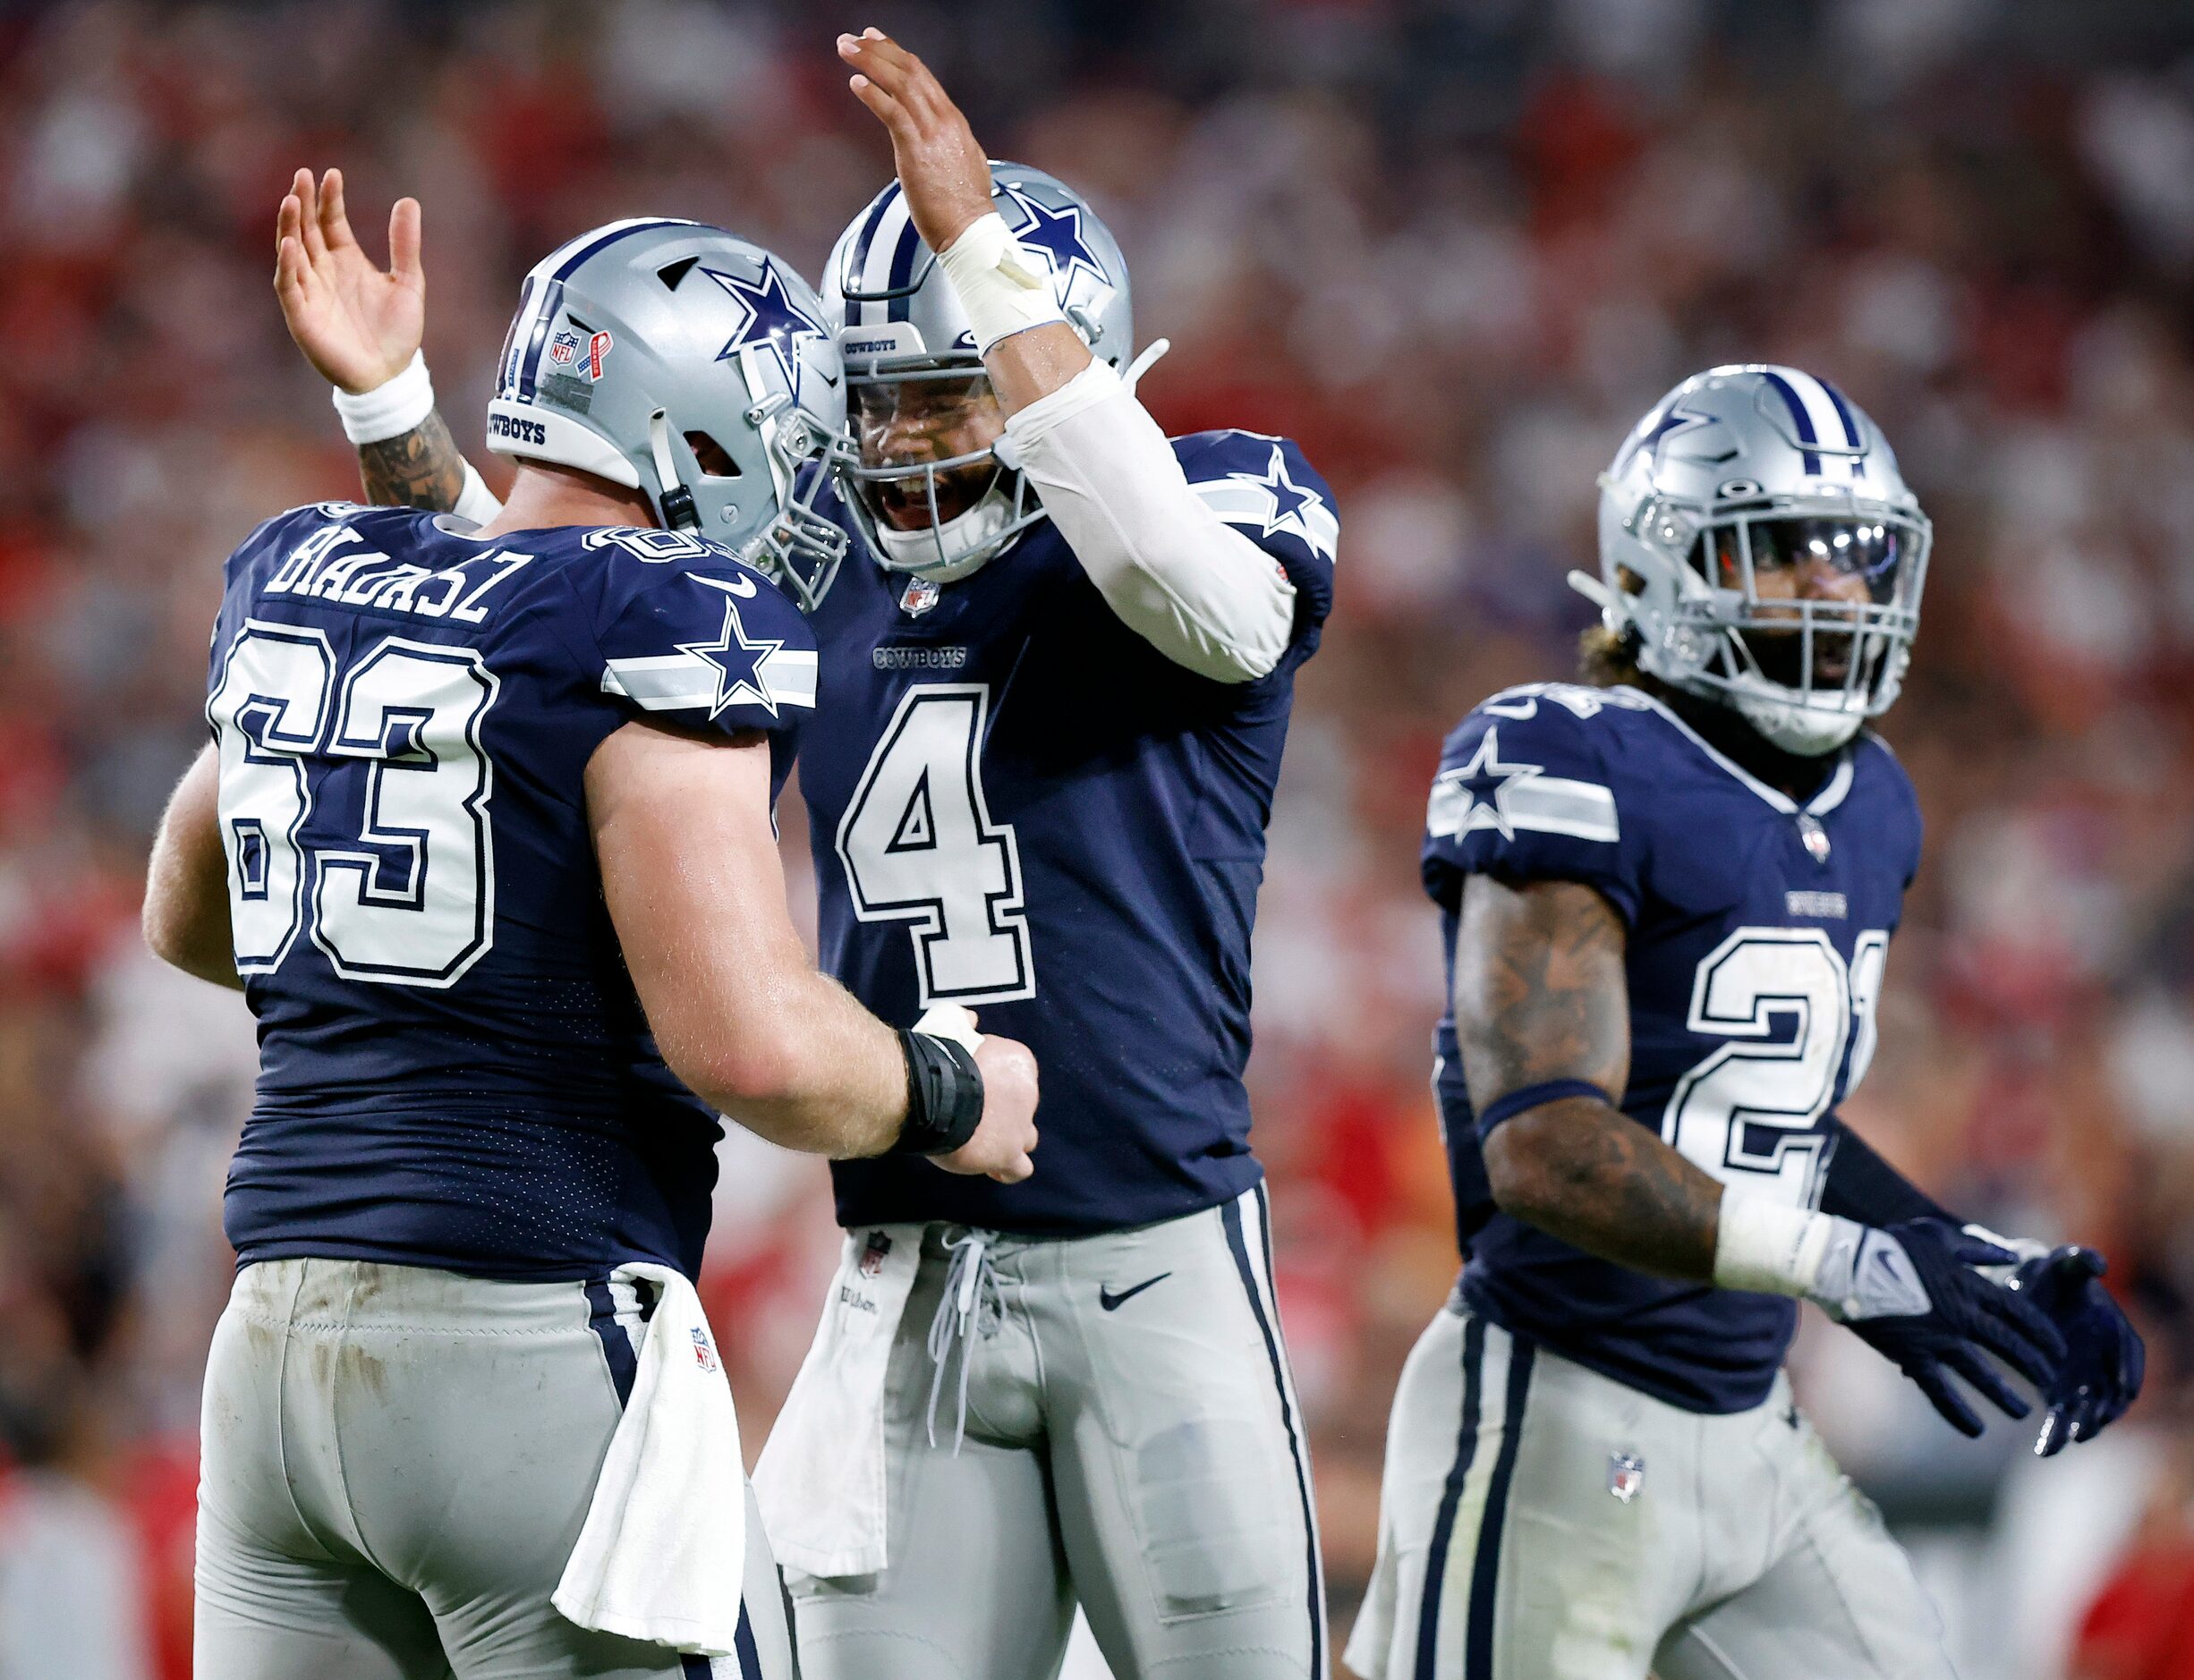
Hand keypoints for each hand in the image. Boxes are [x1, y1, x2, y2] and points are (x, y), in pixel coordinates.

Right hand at [273, 168, 423, 393]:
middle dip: (302, 203)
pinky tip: (290, 244)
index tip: (331, 174)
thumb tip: (408, 200)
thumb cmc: (398, 333)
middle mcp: (323, 272)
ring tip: (291, 200)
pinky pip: (290, 286)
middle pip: (307, 230)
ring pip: (293, 252)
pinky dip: (288, 265)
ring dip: (289, 227)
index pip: (330, 222)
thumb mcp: (409, 283)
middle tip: (301, 175)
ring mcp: (310, 292)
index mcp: (346, 261)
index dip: (329, 198)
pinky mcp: (302, 316)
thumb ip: (405, 244)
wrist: (391, 376)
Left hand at [837, 29, 995, 255]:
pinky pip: (893, 112)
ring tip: (846, 49)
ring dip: (870, 62)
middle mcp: (944, 120)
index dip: (896, 55)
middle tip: (853, 38)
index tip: (876, 40)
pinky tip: (856, 83)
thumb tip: (940, 144)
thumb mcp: (964, 165)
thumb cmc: (965, 209)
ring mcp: (932, 133)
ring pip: (900, 83)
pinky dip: (873, 95)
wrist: (971, 230)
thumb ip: (949, 146)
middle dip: (878, 49)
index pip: (923, 77)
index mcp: (953, 121)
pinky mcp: (917, 151)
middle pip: (910, 71)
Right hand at [933, 1027, 1037, 1183]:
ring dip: (1010, 1140)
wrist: (931, 1094)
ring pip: (1026, 1137)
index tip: (974, 1085)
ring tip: (986, 1144)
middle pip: (1021, 1106)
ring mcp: (1021, 1126)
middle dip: (1003, 1111)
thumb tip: (971, 1019)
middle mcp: (1028, 1093)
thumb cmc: (937, 1058)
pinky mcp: (1008, 1154)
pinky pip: (1020, 1168)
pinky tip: (994, 1169)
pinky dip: (1008, 1168)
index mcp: (1019, 1061)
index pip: (1016, 1073)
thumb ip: (963, 1021)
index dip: (996, 1081)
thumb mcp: (948, 1024)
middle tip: (973, 1115)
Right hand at [1834, 1219, 2067, 1437]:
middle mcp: (1959, 1313)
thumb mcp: (1937, 1235)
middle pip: (2008, 1344)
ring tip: (2023, 1412)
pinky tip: (1974, 1429)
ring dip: (2003, 1395)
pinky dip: (1957, 1411)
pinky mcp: (1911, 1355)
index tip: (2058, 1350)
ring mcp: (1936, 1337)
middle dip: (2033, 1365)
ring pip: (1980, 1372)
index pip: (2018, 1312)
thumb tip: (2009, 1256)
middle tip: (2049, 1383)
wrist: (1845, 1264)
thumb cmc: (1890, 1244)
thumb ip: (1976, 1248)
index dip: (2042, 1333)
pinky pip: (1938, 1389)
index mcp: (1968, 1284)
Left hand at [2012, 1247, 2144, 1455]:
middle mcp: (2105, 1359)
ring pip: (2089, 1408)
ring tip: (2072, 1438)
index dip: (2130, 1370)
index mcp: (2114, 1329)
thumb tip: (2097, 1261)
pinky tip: (2046, 1450)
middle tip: (2096, 1422)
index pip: (2131, 1352)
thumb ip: (2077, 1261)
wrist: (2023, 1290)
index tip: (2127, 1389)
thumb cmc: (2048, 1275)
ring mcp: (2083, 1379)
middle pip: (2113, 1390)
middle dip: (2107, 1408)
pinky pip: (2061, 1417)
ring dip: (2084, 1425)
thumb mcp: (2060, 1263)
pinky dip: (2056, 1435)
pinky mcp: (2058, 1392)